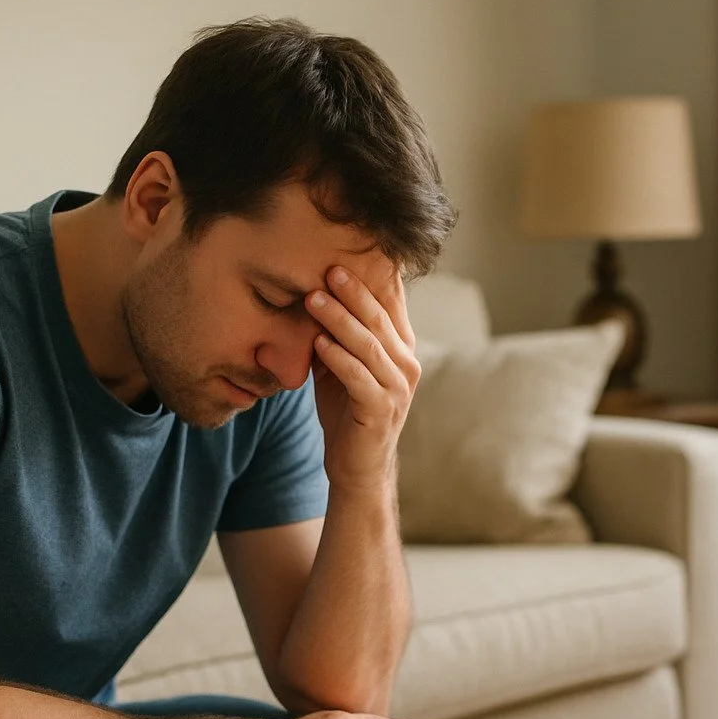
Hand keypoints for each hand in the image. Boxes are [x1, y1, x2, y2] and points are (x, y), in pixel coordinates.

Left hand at [304, 261, 419, 495]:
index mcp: (400, 347)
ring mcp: (397, 388)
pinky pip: (359, 377)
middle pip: (379, 319)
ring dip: (339, 320)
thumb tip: (311, 292)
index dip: (371, 278)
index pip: (390, 304)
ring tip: (313, 299)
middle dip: (353, 292)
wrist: (357, 465)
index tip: (343, 253)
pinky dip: (338, 359)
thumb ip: (335, 334)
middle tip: (328, 268)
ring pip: (369, 345)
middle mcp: (406, 363)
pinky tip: (318, 344)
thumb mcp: (341, 365)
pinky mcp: (381, 410)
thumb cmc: (346, 411)